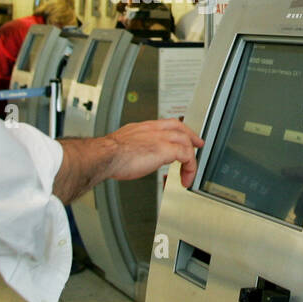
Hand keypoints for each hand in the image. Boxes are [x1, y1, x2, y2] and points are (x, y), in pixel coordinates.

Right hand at [53, 119, 202, 201]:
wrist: (104, 155)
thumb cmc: (107, 155)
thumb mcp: (120, 146)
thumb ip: (128, 148)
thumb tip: (126, 158)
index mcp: (142, 128)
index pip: (165, 123)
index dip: (177, 129)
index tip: (182, 136)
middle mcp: (152, 129)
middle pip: (179, 127)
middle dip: (191, 136)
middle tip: (198, 145)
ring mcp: (160, 138)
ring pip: (185, 141)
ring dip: (191, 157)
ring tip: (191, 171)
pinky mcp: (165, 149)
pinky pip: (186, 155)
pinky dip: (190, 167)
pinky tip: (186, 178)